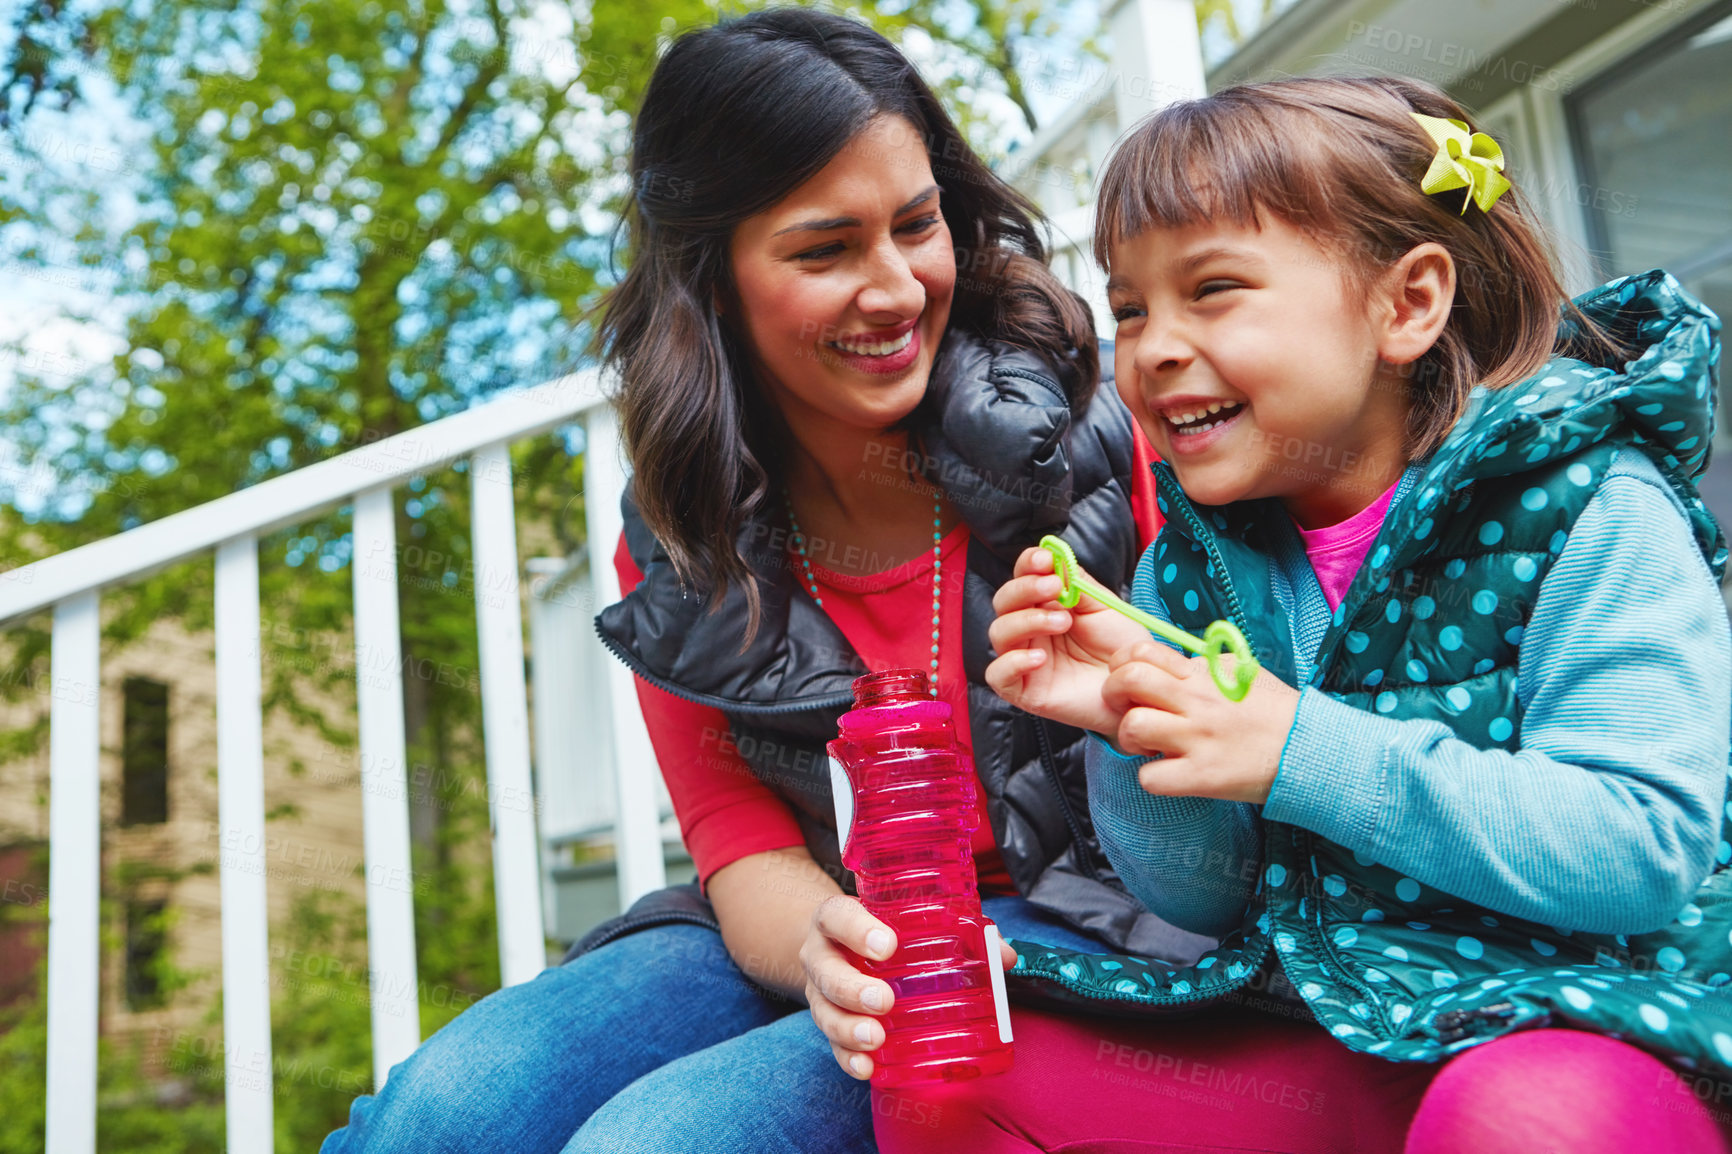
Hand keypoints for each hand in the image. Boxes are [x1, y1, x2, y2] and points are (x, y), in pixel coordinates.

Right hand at [802, 896, 1016, 1079]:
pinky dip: (848, 1058)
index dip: (857, 930)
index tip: (887, 944)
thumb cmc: (880, 930)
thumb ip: (957, 931)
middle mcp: (822, 955)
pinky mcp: (828, 1022)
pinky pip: (831, 1045)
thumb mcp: (905, 920)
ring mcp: (820, 992)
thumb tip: (1003, 955)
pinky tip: (867, 1067)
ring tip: (876, 1039)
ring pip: (824, 1012)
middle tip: (885, 1000)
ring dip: (849, 1029)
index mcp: (838, 920)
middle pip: (826, 971)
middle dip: (854, 989)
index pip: (838, 917)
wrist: (834, 947)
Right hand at [986, 546, 1150, 733]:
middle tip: (1054, 588)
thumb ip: (1077, 583)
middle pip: (1003, 602)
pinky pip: (997, 675)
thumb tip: (1054, 559)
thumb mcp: (1103, 606)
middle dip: (1024, 589)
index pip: (1021, 578)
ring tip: (1063, 623)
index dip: (1027, 565)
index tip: (1045, 560)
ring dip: (1026, 620)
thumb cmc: (1120, 648)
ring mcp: (1024, 659)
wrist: (1134, 689)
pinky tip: (1040, 658)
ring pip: (998, 633)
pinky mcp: (1023, 690)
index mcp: (1045, 606)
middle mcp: (1029, 630)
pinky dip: (1012, 662)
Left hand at [1102, 641, 1301, 804]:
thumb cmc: (1277, 713)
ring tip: (1148, 745)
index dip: (1123, 663)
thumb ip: (1206, 666)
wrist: (1312, 750)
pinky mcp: (1203, 776)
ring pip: (1133, 726)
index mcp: (1203, 676)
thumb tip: (1180, 661)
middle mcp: (1197, 703)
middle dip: (1113, 693)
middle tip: (1124, 709)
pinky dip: (1152, 778)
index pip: (1143, 651)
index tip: (1128, 678)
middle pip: (1129, 680)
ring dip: (1130, 738)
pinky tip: (1169, 773)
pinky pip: (1151, 778)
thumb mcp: (1242, 674)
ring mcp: (1198, 740)